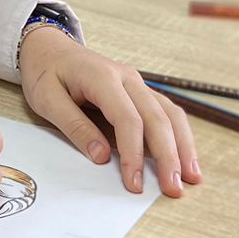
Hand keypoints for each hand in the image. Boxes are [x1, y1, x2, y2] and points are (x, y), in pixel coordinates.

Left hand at [18, 27, 199, 196]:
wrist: (50, 48)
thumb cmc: (46, 73)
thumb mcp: (47, 99)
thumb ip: (74, 126)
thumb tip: (102, 156)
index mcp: (102, 77)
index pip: (127, 119)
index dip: (134, 153)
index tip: (135, 183)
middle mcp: (128, 78)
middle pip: (157, 118)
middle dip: (168, 156)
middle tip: (174, 189)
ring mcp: (138, 84)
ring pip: (170, 114)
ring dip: (183, 146)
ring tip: (192, 178)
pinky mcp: (141, 92)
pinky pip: (167, 113)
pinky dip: (179, 135)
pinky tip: (185, 157)